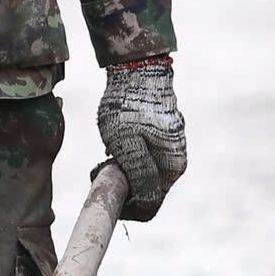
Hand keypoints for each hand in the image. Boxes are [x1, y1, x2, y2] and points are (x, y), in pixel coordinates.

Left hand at [97, 58, 186, 221]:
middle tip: (99, 169)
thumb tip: (147, 202)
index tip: (104, 190)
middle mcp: (175, 161)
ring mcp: (169, 147)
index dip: (124, 207)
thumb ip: (139, 175)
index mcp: (172, 167)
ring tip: (105, 155)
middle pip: (146, 191)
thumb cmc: (129, 107)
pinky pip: (143, 158)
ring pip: (143, 174)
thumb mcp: (127, 144)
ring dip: (123, 172)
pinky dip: (127, 157)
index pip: (149, 206)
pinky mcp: (161, 136)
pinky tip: (114, 142)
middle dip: (122, 187)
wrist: (137, 68)